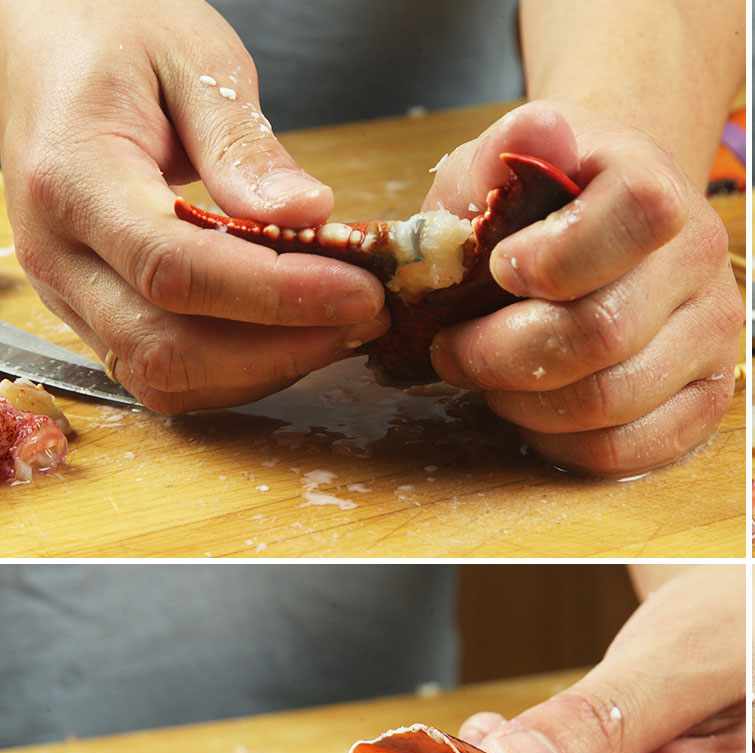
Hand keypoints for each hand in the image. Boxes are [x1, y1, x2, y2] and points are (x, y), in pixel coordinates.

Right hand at [0, 0, 388, 411]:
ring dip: (268, 369)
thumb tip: (307, 213)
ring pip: (166, 377)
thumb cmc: (116, 31)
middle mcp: (57, 251)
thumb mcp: (190, 57)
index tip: (360, 291)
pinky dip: (241, 370)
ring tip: (345, 326)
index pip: (174, 267)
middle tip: (369, 314)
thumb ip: (243, 143)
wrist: (47, 35)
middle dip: (283, 348)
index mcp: (72, 176)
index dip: (276, 294)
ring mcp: (68, 291)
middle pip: (167, 347)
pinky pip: (167, 373)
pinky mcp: (95, 313)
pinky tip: (300, 335)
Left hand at [424, 100, 741, 475]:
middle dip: (502, 354)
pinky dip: (565, 446)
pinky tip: (532, 417)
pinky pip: (633, 449)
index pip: (636, 218)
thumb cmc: (546, 194)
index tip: (498, 269)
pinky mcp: (707, 398)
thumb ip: (506, 150)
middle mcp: (702, 259)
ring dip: (527, 406)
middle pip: (604, 332)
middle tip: (450, 351)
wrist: (613, 221)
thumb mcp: (507, 155)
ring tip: (489, 382)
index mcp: (657, 184)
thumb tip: (538, 134)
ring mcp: (714, 335)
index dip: (555, 257)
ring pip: (613, 401)